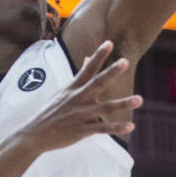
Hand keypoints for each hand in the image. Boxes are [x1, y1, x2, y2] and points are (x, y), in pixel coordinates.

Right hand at [21, 40, 142, 152]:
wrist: (35, 134)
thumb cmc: (52, 111)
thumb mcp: (65, 91)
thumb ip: (80, 75)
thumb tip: (87, 57)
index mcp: (74, 88)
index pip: (88, 68)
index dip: (98, 55)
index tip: (109, 42)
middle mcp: (79, 98)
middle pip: (97, 83)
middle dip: (111, 72)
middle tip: (125, 61)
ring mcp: (81, 114)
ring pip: (105, 108)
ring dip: (123, 103)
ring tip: (140, 99)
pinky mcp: (82, 130)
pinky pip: (103, 129)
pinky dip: (117, 128)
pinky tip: (131, 126)